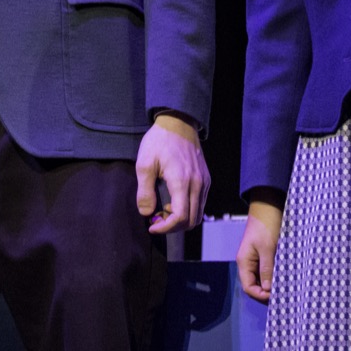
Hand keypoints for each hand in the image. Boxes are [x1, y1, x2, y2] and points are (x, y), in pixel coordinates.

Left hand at [135, 114, 207, 233]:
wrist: (178, 122)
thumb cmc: (159, 141)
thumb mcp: (144, 164)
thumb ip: (145, 191)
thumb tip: (146, 213)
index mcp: (182, 181)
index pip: (180, 217)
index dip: (166, 228)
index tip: (152, 226)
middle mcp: (198, 184)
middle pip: (192, 221)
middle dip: (173, 227)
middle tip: (156, 219)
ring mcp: (204, 182)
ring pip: (198, 214)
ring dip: (181, 219)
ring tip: (163, 210)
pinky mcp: (206, 179)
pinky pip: (200, 203)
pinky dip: (188, 210)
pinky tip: (173, 201)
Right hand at [235, 200, 282, 302]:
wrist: (268, 206)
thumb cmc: (266, 225)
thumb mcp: (267, 248)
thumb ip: (267, 269)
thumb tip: (268, 289)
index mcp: (244, 262)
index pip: (248, 287)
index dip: (260, 295)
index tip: (276, 295)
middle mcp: (248, 263)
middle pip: (254, 285)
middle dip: (266, 292)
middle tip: (282, 293)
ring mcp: (255, 259)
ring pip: (261, 279)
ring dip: (271, 284)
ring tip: (285, 286)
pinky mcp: (263, 255)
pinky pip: (266, 271)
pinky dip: (273, 276)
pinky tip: (283, 277)